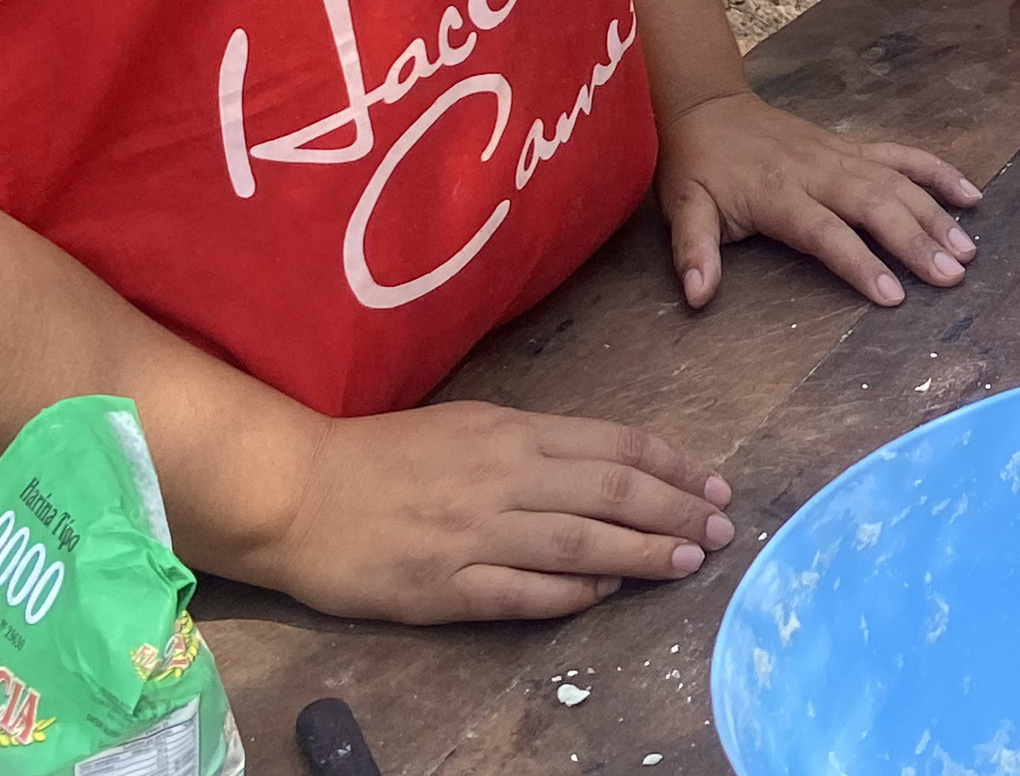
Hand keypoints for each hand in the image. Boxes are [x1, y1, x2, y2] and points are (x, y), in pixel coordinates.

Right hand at [249, 401, 735, 623]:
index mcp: (511, 432)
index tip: (713, 484)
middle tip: (722, 529)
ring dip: (643, 553)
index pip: (613, 445)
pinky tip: (606, 593)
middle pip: (611, 492)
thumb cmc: (386, 456)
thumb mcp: (470, 426)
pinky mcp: (443, 588)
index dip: (673, 465)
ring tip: (688, 562)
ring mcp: (474, 535)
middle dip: (677, 509)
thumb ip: (536, 446)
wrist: (297, 491)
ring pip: (580, 543)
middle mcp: (502, 478)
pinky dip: (572, 594)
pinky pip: (522, 594)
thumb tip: (607, 470)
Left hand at [658, 91, 981, 310]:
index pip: (826, 233)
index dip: (859, 263)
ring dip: (936, 214)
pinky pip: (903, 156)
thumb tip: (698, 296)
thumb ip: (693, 251)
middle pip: (876, 206)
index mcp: (779, 193)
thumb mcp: (683, 207)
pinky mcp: (854, 146)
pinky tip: (970, 195)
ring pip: (898, 182)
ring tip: (967, 250)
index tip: (893, 295)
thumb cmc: (698, 165)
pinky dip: (938, 172)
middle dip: (917, 241)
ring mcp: (843, 155)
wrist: (710, 107)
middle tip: (952, 275)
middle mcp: (820, 172)